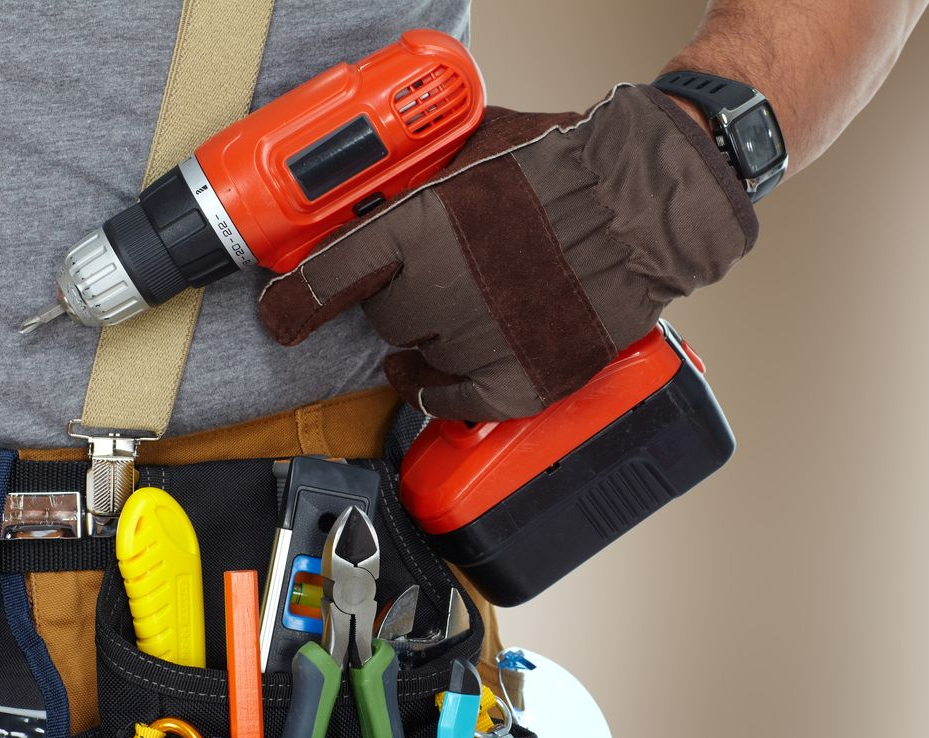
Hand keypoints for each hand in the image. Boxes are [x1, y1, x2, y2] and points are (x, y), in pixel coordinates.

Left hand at [258, 85, 756, 421]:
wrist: (649, 205)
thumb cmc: (567, 165)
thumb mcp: (475, 146)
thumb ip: (414, 178)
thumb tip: (368, 199)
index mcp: (427, 225)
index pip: (329, 279)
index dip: (293, 303)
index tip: (279, 315)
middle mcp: (448, 288)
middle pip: (381, 317)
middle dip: (395, 300)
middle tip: (426, 281)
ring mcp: (485, 341)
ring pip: (417, 359)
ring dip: (425, 341)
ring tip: (454, 317)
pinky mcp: (522, 380)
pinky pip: (455, 402)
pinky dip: (448, 390)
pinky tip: (457, 370)